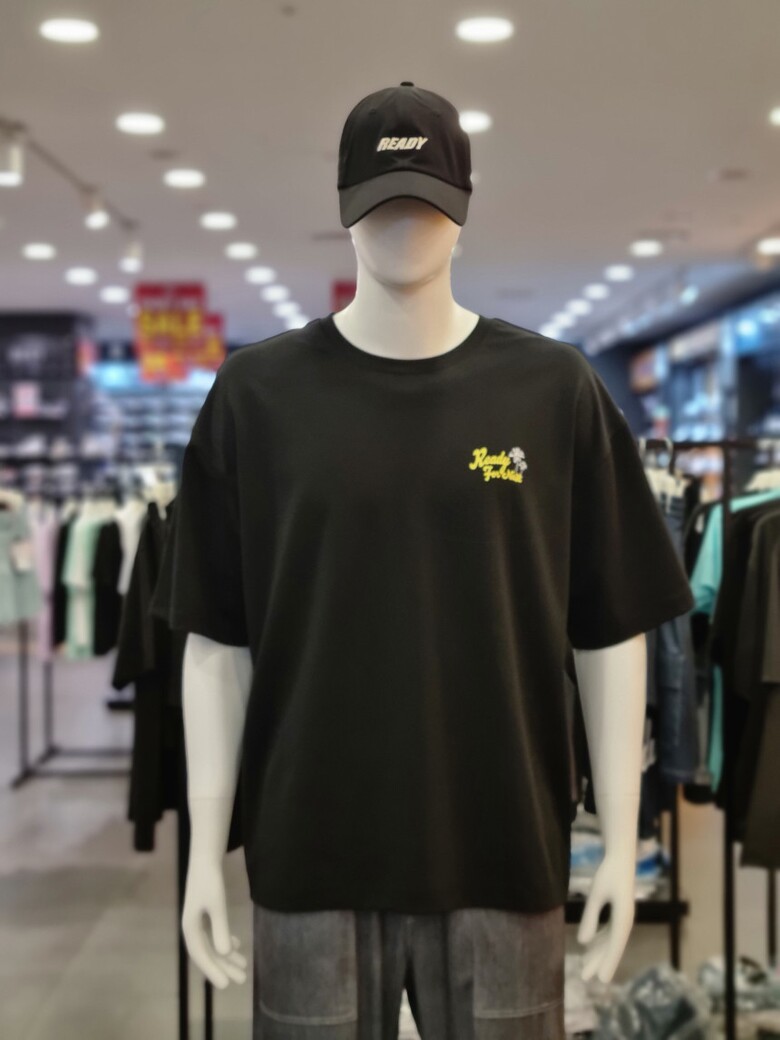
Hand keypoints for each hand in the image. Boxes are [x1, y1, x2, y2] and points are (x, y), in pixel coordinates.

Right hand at [182, 859, 247, 987]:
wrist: (206, 858)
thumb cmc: (210, 880)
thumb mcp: (217, 904)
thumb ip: (220, 928)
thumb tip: (224, 954)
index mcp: (190, 927)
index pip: (201, 955)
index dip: (212, 971)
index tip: (225, 985)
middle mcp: (192, 927)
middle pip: (209, 953)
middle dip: (224, 967)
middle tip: (242, 980)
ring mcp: (199, 921)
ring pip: (213, 945)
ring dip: (227, 956)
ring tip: (244, 967)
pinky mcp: (206, 914)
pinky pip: (215, 935)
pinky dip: (226, 942)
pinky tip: (237, 946)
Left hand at [577, 853, 634, 983]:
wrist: (620, 857)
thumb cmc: (608, 873)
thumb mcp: (597, 893)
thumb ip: (590, 917)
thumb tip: (583, 942)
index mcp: (623, 917)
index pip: (615, 945)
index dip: (608, 963)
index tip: (600, 979)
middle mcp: (626, 921)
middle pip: (611, 947)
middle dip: (598, 962)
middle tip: (584, 977)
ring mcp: (623, 918)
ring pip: (610, 941)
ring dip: (598, 953)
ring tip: (584, 965)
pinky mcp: (619, 913)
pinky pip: (609, 932)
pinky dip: (600, 941)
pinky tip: (589, 946)